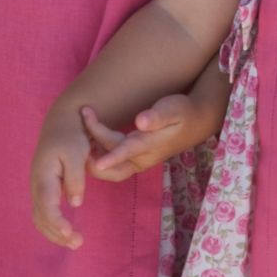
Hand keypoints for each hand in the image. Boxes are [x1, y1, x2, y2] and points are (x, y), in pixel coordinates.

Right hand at [30, 111, 91, 248]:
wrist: (61, 125)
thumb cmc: (71, 138)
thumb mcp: (77, 154)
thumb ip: (75, 178)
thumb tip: (75, 203)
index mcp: (43, 174)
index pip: (46, 203)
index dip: (56, 221)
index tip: (69, 233)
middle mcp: (36, 184)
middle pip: (41, 215)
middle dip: (57, 232)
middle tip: (78, 243)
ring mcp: (38, 187)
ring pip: (40, 217)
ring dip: (54, 233)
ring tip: (75, 242)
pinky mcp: (43, 190)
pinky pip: (43, 213)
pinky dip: (53, 226)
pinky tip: (66, 233)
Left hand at [82, 94, 216, 181]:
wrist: (195, 121)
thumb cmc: (182, 112)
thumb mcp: (173, 109)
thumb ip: (157, 116)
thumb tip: (140, 121)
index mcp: (150, 146)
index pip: (127, 152)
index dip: (112, 158)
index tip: (97, 164)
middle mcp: (141, 158)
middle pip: (112, 165)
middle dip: (94, 155)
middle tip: (82, 127)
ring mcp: (136, 161)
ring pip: (109, 167)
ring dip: (93, 154)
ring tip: (81, 130)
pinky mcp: (132, 158)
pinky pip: (110, 161)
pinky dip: (97, 152)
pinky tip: (87, 136)